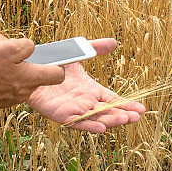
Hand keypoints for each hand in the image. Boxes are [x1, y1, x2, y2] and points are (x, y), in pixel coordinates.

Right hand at [0, 39, 64, 115]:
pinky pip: (8, 89)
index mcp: (32, 78)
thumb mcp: (10, 47)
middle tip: (18, 56)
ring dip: (16, 73)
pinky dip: (4, 81)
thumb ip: (27, 46)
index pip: (58, 75)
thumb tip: (32, 48)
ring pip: (22, 83)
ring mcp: (12, 99)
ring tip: (1, 63)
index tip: (56, 57)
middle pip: (37, 78)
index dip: (60, 65)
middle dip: (32, 67)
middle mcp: (25, 92)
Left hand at [27, 38, 145, 132]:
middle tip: (137, 117)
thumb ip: (95, 48)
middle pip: (108, 111)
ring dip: (110, 120)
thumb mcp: (78, 53)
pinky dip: (89, 125)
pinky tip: (101, 128)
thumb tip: (115, 42)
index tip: (141, 109)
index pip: (113, 100)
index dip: (127, 105)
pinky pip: (77, 122)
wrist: (30, 68)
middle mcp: (85, 102)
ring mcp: (74, 109)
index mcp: (92, 90)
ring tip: (124, 120)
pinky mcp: (61, 114)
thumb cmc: (53, 62)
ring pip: (96, 118)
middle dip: (123, 115)